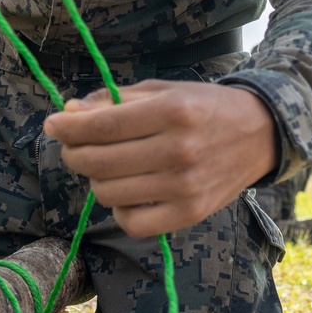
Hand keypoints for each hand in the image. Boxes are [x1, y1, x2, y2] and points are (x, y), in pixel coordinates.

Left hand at [45, 80, 280, 237]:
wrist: (259, 134)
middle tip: (74, 144)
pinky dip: (119, 207)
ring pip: (108, 193)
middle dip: (74, 152)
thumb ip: (115, 101)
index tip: (53, 124)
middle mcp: (179, 150)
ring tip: (106, 164)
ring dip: (95, 178)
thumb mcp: (163, 90)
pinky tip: (127, 190)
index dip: (68, 127)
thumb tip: (68, 115)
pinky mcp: (189, 215)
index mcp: (173, 111)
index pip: (103, 126)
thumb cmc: (204, 106)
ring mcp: (185, 187)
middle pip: (99, 162)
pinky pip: (131, 222)